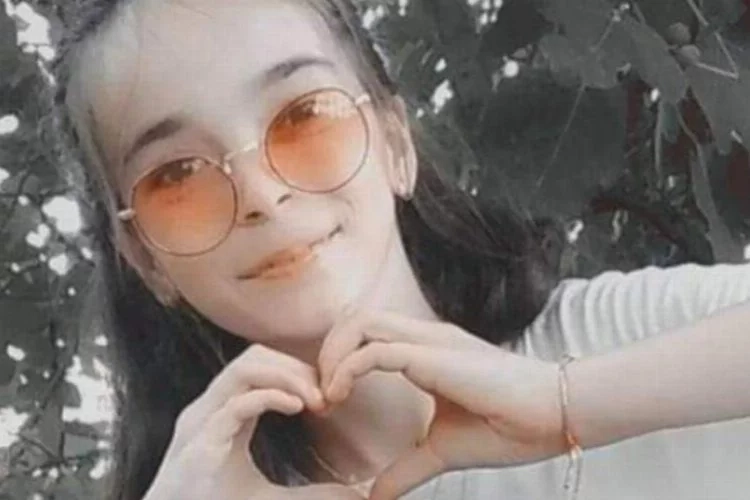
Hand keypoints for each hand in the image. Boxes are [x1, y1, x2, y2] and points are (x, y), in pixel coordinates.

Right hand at [144, 344, 363, 499]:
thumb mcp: (271, 499)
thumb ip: (309, 493)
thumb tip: (353, 496)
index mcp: (223, 413)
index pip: (258, 364)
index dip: (295, 368)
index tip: (327, 391)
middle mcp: (209, 410)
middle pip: (253, 358)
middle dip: (294, 366)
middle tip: (327, 390)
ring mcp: (201, 425)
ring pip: (242, 371)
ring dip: (286, 376)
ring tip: (316, 397)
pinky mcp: (199, 447)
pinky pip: (234, 406)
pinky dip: (269, 397)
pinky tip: (296, 407)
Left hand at [317, 311, 564, 499]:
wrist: (556, 416)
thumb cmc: (509, 427)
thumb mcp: (443, 449)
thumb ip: (408, 466)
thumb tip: (377, 494)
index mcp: (426, 351)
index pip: (367, 333)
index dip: (337, 359)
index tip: (329, 400)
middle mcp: (424, 338)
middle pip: (356, 319)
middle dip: (327, 351)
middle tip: (321, 395)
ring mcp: (430, 341)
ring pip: (361, 323)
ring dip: (332, 355)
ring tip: (328, 396)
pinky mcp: (435, 355)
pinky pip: (375, 350)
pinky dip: (347, 368)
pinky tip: (339, 396)